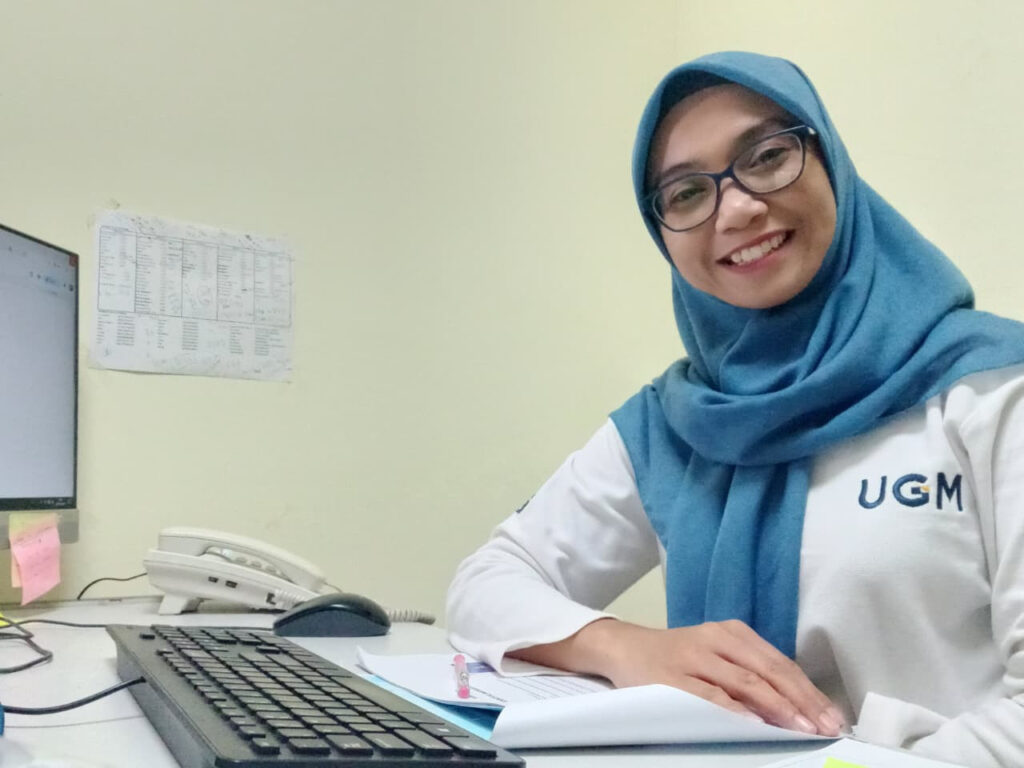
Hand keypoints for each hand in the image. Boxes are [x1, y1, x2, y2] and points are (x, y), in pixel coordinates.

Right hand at [511, 618, 843, 735]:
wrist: (624, 647)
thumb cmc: (676, 659)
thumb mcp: (716, 656)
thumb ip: (750, 675)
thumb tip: (796, 709)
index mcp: (733, 633)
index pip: (781, 663)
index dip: (809, 691)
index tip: (833, 716)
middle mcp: (717, 639)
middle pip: (769, 671)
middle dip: (801, 702)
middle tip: (825, 726)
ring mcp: (694, 656)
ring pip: (745, 681)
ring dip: (777, 707)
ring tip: (801, 727)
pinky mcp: (672, 676)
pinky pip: (708, 695)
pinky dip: (733, 709)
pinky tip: (753, 723)